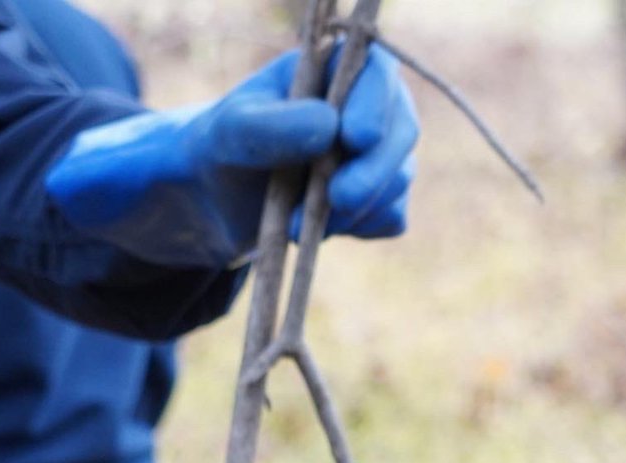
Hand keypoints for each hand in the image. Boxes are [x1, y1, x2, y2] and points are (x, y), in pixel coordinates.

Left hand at [45, 43, 417, 267]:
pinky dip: (357, 229)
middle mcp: (368, 108)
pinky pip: (390, 217)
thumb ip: (272, 126)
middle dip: (372, 170)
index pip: (377, 71)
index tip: (353, 138)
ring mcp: (380, 155)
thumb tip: (329, 126)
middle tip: (338, 199)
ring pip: (397, 180)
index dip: (375, 102)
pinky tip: (316, 228)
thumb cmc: (226, 149)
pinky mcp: (383, 200)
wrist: (224, 201)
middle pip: (401, 131)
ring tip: (294, 223)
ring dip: (353, 208)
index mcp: (334, 70)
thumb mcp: (232, 132)